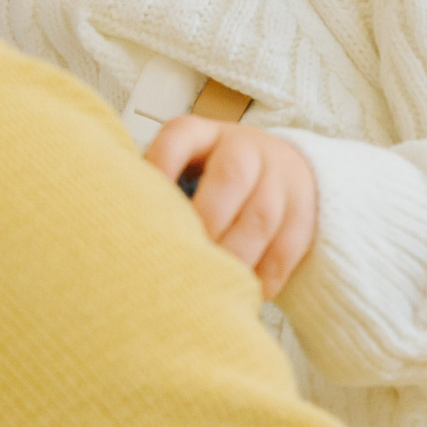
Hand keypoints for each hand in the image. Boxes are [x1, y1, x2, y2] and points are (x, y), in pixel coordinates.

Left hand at [142, 118, 319, 299]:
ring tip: (213, 283)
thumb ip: (161, 188)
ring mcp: (280, 177)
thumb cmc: (215, 176)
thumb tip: (121, 226)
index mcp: (204, 134)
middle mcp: (245, 148)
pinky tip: (245, 293)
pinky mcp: (305, 211)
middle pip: (230, 177)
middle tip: (185, 257)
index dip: (159, 166)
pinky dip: (265, 275)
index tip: (143, 204)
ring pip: (261, 217)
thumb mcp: (189, 164)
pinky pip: (288, 246)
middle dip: (207, 222)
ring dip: (235, 255)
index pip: (179, 137)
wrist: (286, 167)